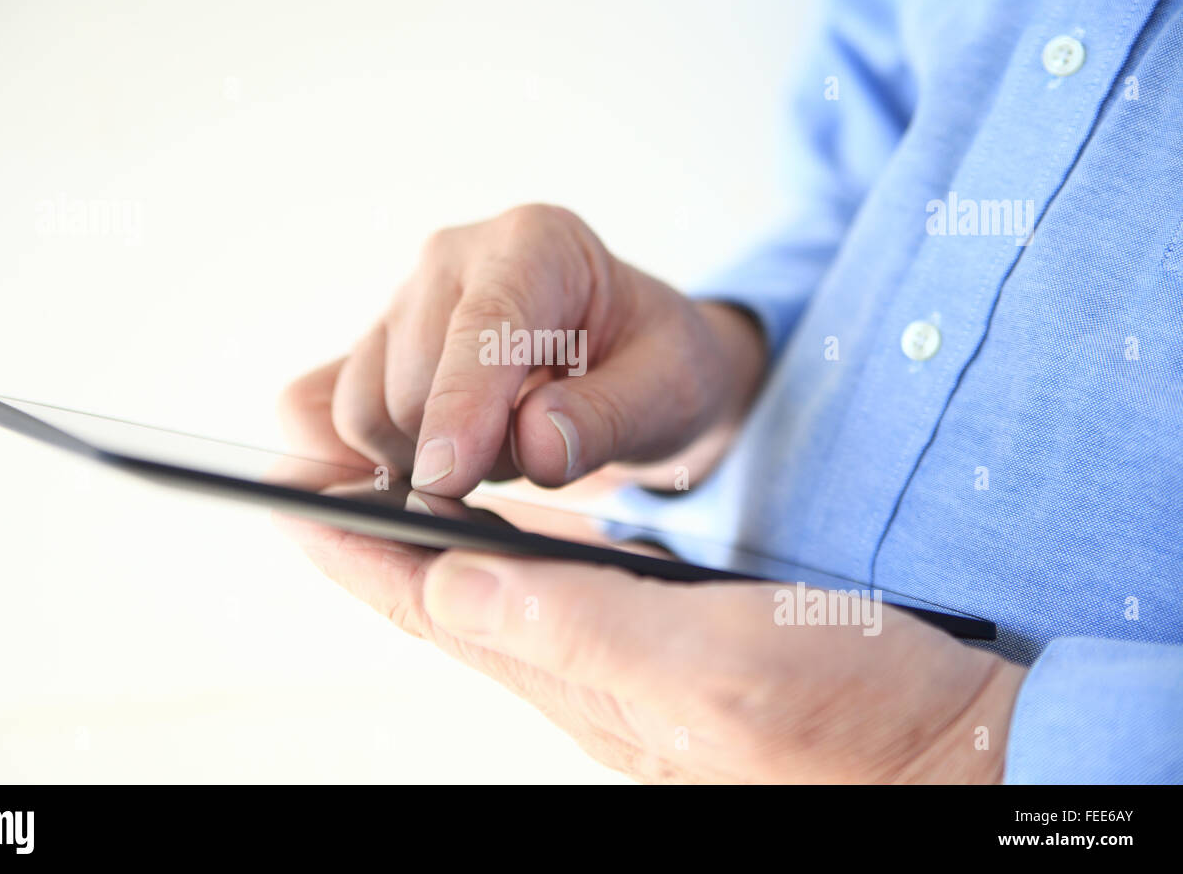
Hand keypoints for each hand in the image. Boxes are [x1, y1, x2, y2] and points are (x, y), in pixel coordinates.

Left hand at [275, 519, 1024, 782]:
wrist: (945, 751)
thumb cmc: (847, 717)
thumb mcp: (714, 664)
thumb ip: (581, 625)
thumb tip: (453, 583)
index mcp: (576, 670)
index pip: (426, 602)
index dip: (347, 547)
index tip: (282, 492)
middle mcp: (578, 669)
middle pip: (435, 598)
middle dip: (361, 539)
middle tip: (305, 476)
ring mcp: (614, 661)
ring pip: (483, 594)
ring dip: (417, 542)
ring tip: (372, 489)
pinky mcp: (657, 645)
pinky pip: (547, 592)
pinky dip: (498, 549)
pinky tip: (496, 528)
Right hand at [280, 203, 766, 495]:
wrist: (626, 357)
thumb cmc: (652, 364)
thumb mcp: (671, 390)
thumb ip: (610, 416)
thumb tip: (535, 445)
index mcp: (536, 245)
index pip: (482, 326)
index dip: (460, 405)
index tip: (448, 476)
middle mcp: (453, 261)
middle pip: (409, 387)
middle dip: (465, 455)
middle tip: (533, 455)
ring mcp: (400, 304)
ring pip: (360, 411)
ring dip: (422, 461)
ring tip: (494, 449)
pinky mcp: (367, 349)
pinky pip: (314, 411)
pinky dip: (354, 457)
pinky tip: (417, 466)